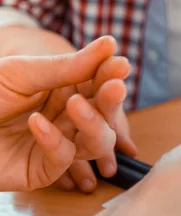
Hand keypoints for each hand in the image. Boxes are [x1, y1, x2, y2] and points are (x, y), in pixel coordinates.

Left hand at [0, 36, 134, 191]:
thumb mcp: (24, 72)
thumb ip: (69, 66)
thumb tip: (110, 45)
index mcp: (69, 90)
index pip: (100, 83)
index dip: (111, 74)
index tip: (120, 64)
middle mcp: (70, 118)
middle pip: (106, 113)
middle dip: (112, 100)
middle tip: (115, 87)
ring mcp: (61, 144)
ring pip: (97, 141)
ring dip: (94, 123)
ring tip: (77, 105)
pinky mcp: (45, 169)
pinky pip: (63, 158)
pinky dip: (54, 141)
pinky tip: (37, 123)